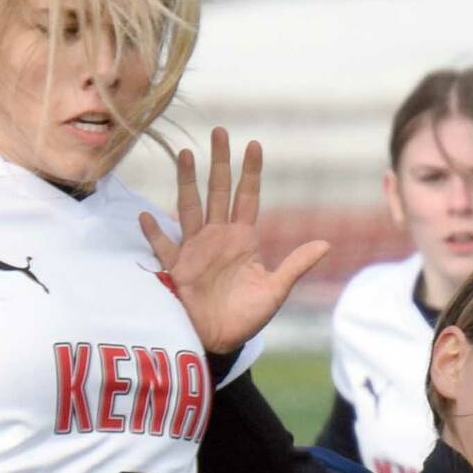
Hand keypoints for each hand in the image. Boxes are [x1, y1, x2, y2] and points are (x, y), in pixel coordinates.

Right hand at [138, 127, 329, 355]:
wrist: (218, 341)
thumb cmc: (246, 318)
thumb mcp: (275, 291)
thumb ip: (296, 266)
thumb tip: (326, 244)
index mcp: (243, 239)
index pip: (248, 197)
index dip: (250, 172)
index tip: (253, 144)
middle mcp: (218, 237)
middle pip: (218, 191)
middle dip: (219, 162)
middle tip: (219, 130)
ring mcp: (195, 249)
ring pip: (190, 206)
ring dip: (187, 181)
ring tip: (186, 153)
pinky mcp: (177, 267)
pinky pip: (164, 245)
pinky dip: (154, 232)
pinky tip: (146, 215)